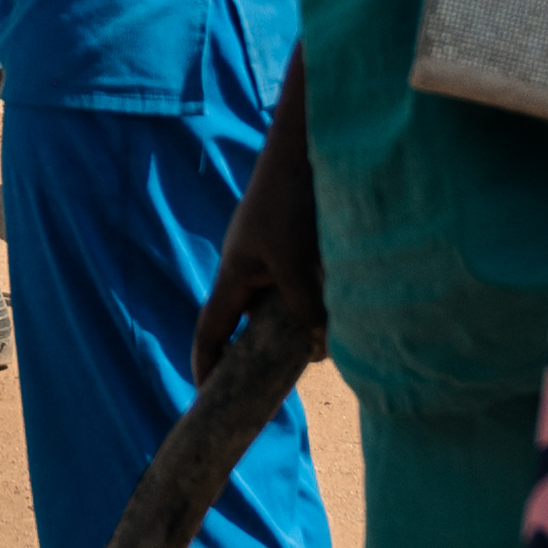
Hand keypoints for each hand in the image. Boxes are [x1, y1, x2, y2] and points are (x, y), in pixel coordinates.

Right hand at [191, 99, 323, 376]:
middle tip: (273, 394)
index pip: (211, 332)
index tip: (208, 397)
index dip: (206, 366)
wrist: (307, 150)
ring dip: (296, 331)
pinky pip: (302, 290)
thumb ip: (305, 307)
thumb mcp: (294, 261)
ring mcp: (273, 260)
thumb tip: (318, 351)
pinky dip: (315, 308)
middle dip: (255, 358)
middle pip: (245, 326)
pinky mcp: (298, 248)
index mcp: (233, 277)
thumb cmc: (289, 201)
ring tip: (317, 356)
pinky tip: (341, 317)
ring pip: (280, 309)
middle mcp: (250, 272)